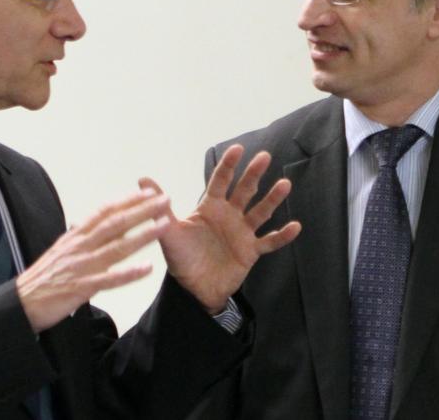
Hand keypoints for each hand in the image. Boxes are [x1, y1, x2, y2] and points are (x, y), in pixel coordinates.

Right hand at [16, 189, 170, 332]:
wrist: (21, 303)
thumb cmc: (43, 278)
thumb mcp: (61, 250)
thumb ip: (78, 238)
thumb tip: (89, 224)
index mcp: (75, 236)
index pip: (104, 212)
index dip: (126, 200)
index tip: (147, 192)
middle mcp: (80, 246)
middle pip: (115, 224)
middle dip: (142, 211)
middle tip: (164, 200)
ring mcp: (82, 266)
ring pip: (117, 247)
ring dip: (142, 236)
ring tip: (164, 226)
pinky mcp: (82, 288)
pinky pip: (110, 280)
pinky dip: (129, 273)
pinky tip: (147, 269)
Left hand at [140, 145, 300, 313]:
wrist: (193, 289)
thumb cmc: (181, 258)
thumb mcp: (168, 231)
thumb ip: (161, 206)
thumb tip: (142, 179)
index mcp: (210, 207)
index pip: (220, 181)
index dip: (228, 166)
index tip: (238, 149)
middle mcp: (229, 215)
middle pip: (244, 191)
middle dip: (253, 174)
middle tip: (265, 157)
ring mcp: (242, 232)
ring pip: (260, 212)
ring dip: (272, 199)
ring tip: (284, 184)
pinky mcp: (251, 251)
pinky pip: (269, 242)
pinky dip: (282, 236)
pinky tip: (295, 226)